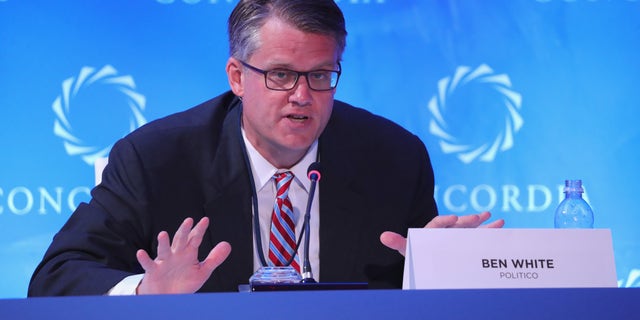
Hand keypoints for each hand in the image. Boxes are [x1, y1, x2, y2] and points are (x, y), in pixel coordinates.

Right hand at [135, 217, 231, 293]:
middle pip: (180, 240)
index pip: (195, 239)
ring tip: (163, 234)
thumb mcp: (202, 271)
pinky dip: (144, 259)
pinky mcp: (153, 271)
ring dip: (163, 242)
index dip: (199, 230)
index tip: (205, 220)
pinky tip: (141, 253)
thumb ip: (214, 259)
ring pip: (163, 250)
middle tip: (188, 221)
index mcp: (188, 253)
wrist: (167, 296)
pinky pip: (148, 264)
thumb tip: (227, 245)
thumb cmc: (184, 282)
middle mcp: (176, 254)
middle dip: (184, 231)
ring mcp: (164, 261)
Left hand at [380, 211, 504, 255]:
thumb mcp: (407, 248)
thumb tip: (383, 236)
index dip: (446, 220)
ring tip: (495, 218)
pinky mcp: (466, 241)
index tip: (455, 218)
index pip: (438, 223)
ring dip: (483, 223)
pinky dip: (489, 231)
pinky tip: (501, 225)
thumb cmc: (416, 252)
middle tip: (478, 217)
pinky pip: (479, 236)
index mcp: (432, 231)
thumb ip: (398, 243)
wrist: (424, 259)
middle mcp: (446, 231)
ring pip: (471, 228)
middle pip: (458, 225)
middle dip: (468, 221)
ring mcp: (457, 236)